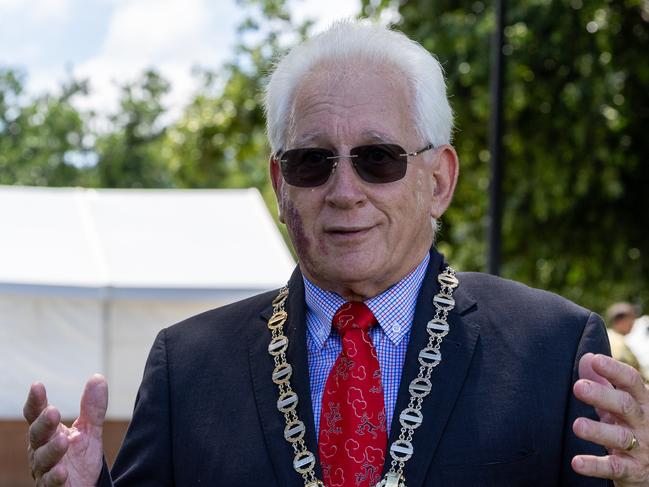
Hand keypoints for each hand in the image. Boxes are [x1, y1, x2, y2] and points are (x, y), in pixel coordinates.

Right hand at [23, 375, 107, 485]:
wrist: (82, 486)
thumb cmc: (79, 457)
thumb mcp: (89, 431)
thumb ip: (92, 408)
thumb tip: (97, 377)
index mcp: (48, 432)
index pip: (36, 415)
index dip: (35, 401)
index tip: (37, 386)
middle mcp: (41, 449)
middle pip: (37, 435)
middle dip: (43, 424)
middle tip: (52, 412)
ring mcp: (44, 470)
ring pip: (42, 459)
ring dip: (51, 450)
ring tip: (63, 441)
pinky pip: (50, 483)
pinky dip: (55, 477)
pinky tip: (62, 472)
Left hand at [572, 353, 648, 485]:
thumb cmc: (632, 428)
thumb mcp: (619, 405)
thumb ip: (603, 383)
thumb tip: (587, 358)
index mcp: (641, 403)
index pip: (632, 382)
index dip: (615, 370)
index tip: (596, 360)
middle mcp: (643, 423)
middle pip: (625, 406)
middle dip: (603, 396)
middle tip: (578, 387)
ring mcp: (641, 448)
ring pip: (620, 437)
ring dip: (598, 431)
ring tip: (578, 426)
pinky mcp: (633, 470)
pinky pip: (615, 467)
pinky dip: (595, 465)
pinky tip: (577, 463)